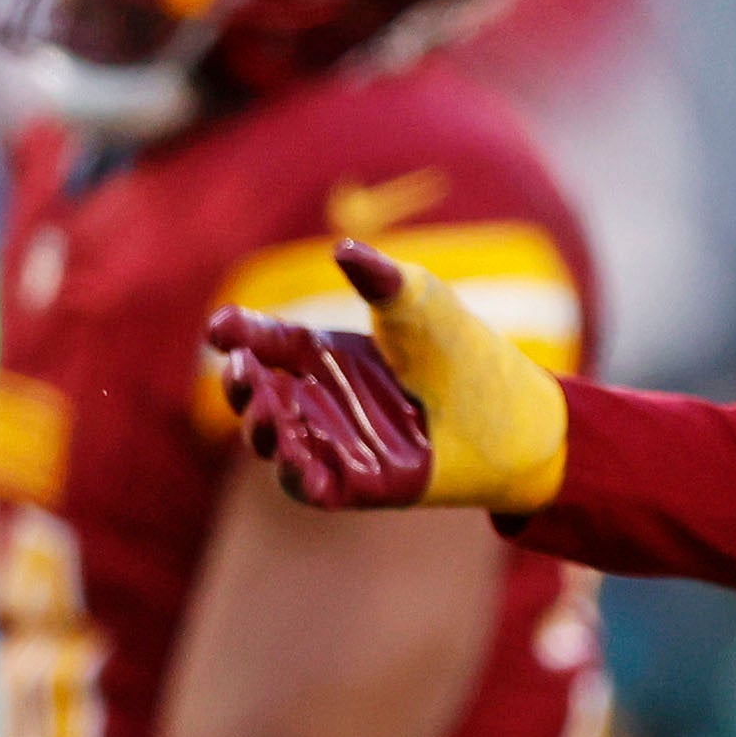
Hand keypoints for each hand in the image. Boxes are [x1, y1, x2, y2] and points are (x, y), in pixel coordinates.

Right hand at [209, 234, 568, 513]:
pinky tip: (298, 464)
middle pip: (258, 396)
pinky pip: (315, 488)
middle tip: (244, 372)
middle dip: (242, 387)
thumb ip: (382, 279)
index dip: (237, 333)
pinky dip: (300, 478)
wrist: (515, 415)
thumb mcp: (420, 303)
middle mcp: (322, 398)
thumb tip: (342, 249)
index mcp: (324, 352)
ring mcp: (337, 443)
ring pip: (278, 445)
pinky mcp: (361, 484)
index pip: (264, 341)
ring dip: (264, 433)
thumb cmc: (464, 350)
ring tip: (270, 416)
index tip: (220, 329)